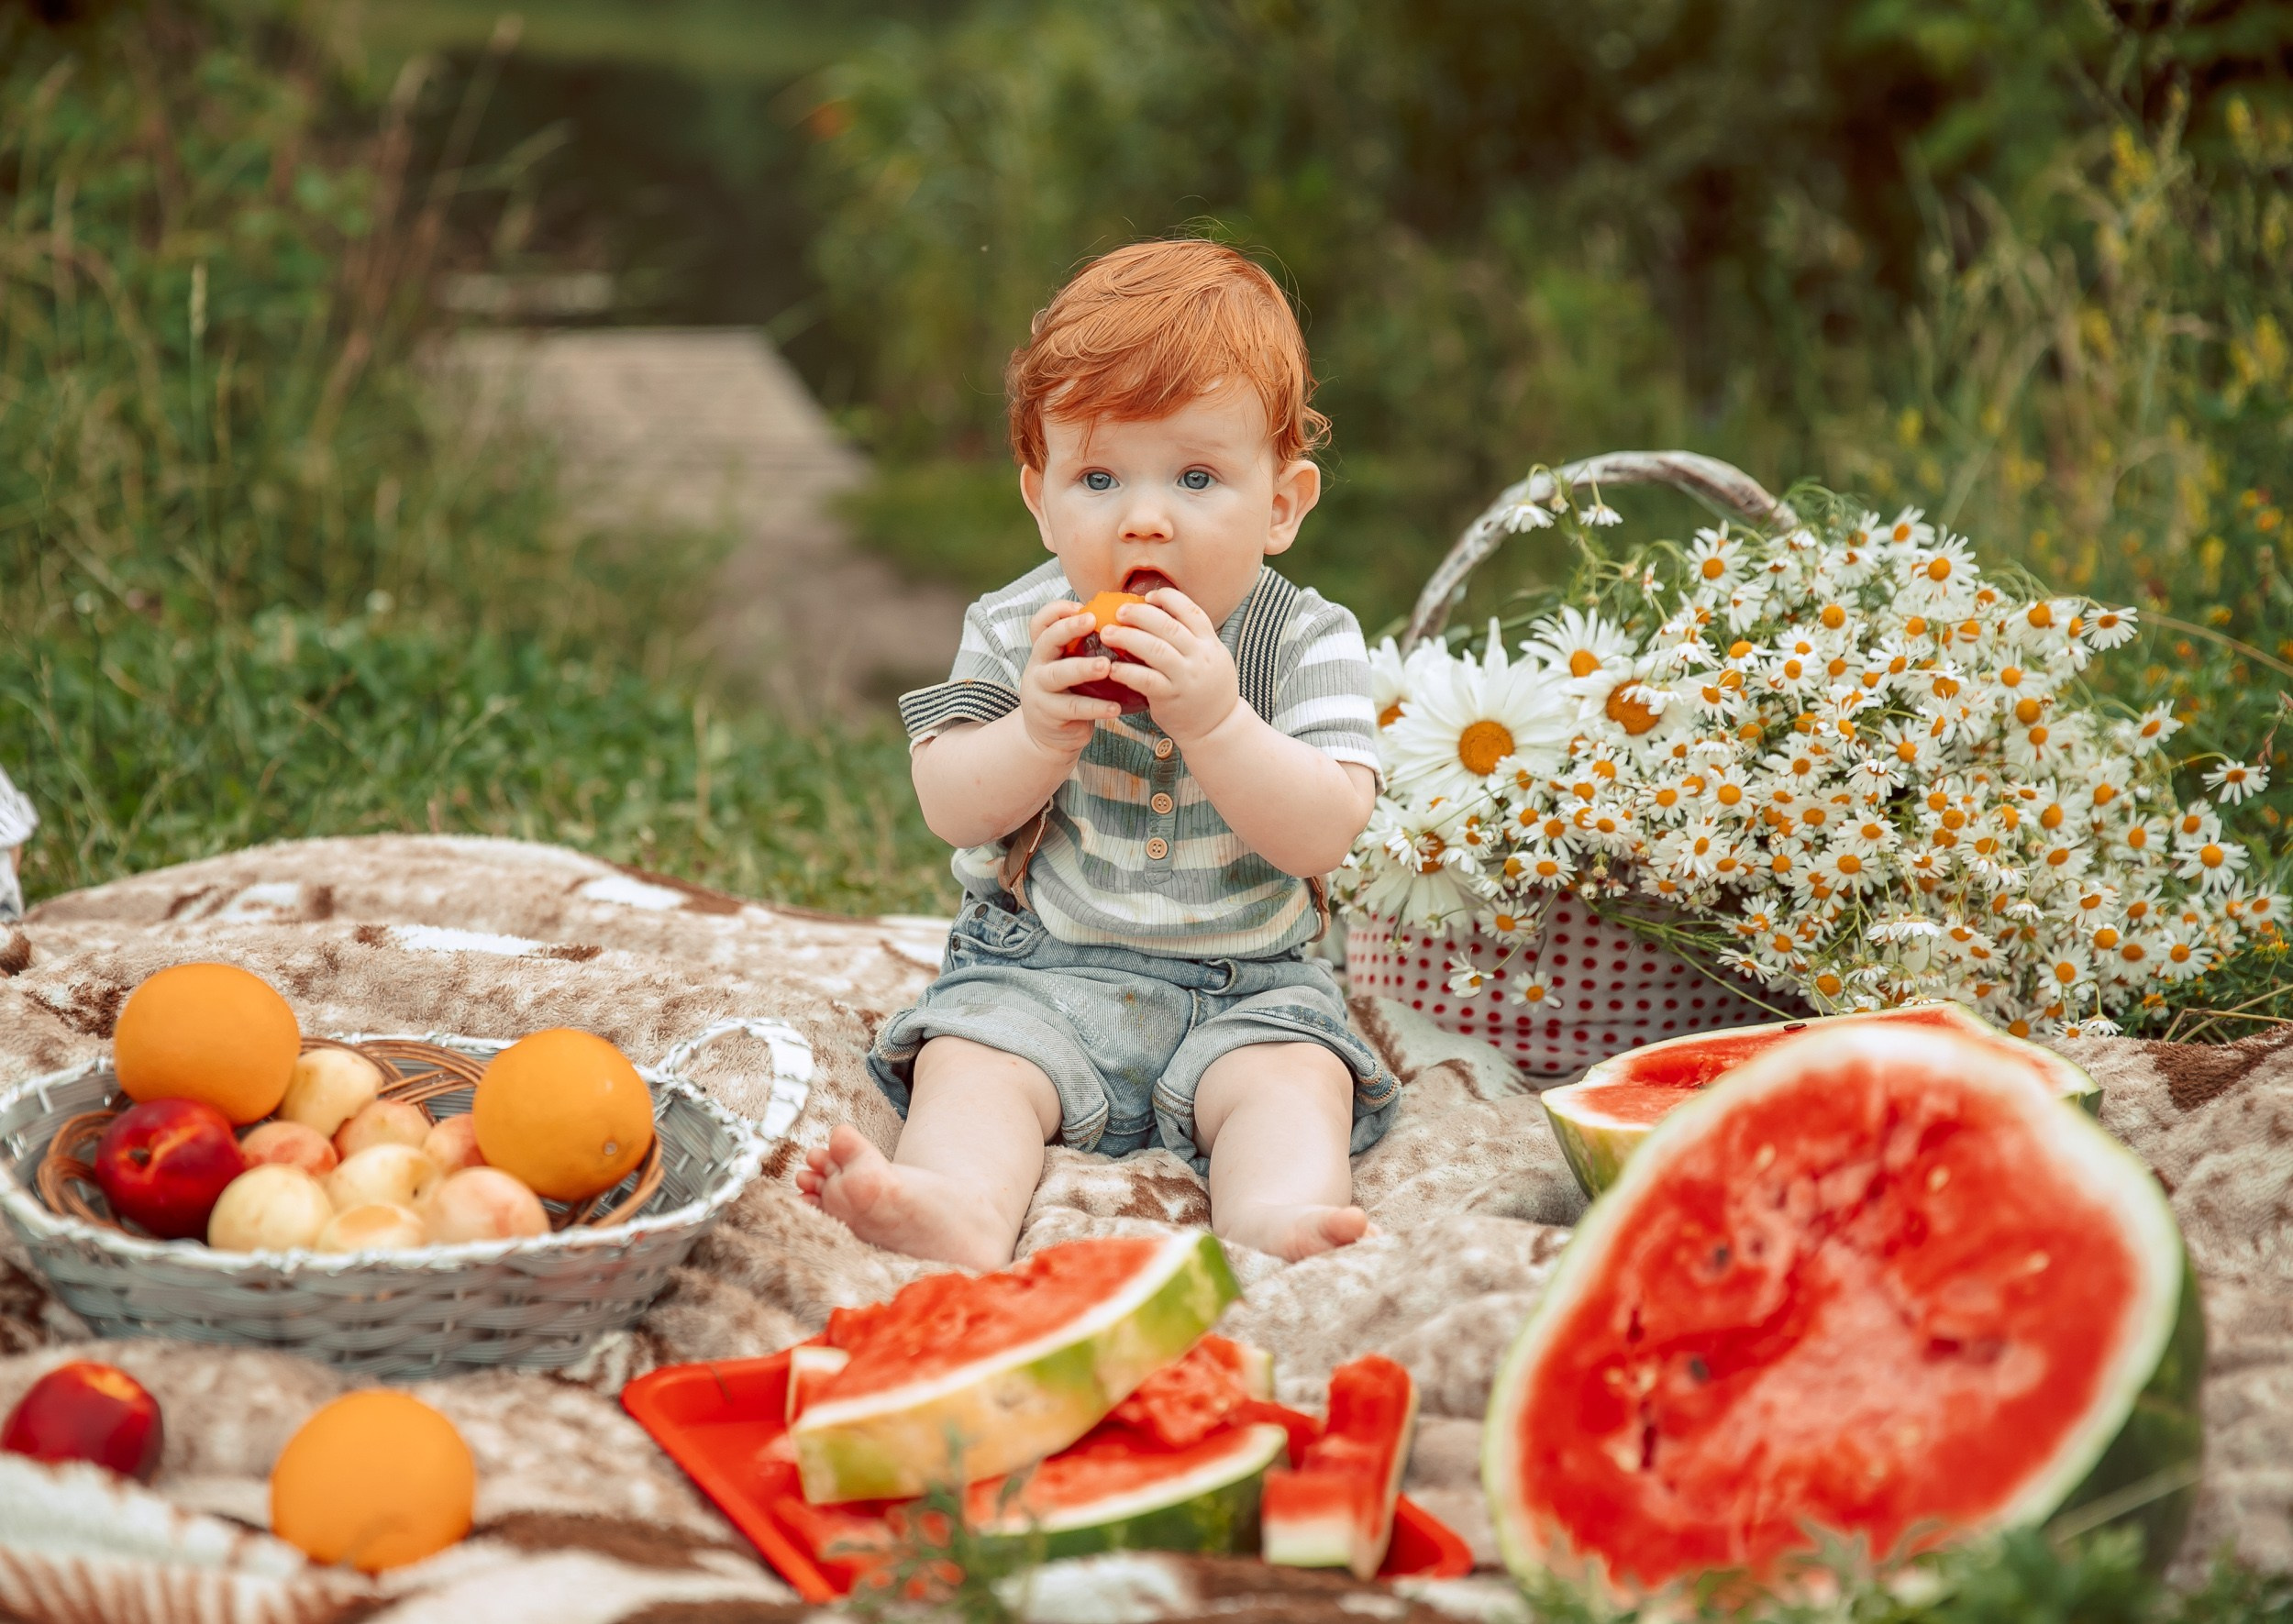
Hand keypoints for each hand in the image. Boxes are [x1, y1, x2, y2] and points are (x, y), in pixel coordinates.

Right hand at [1018, 597, 1121, 758]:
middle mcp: (1037, 666)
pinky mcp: (1049, 715)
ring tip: (1106, 666)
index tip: (1080, 606)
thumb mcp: (1070, 668)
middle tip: (1093, 621)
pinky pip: (1074, 708)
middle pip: (1046, 641)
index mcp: (1044, 651)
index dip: (1056, 611)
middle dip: (1068, 628)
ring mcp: (1040, 691)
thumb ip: (1085, 650)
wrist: (1049, 737)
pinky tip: (1116, 707)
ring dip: (1082, 668)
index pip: (1040, 623)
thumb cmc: (1069, 695)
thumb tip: (1125, 624)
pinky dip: (1096, 707)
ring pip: (1058, 675)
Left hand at [1098, 588, 1240, 746]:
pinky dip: (1127, 671)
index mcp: (1209, 643)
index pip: (1189, 610)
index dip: (1166, 598)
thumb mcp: (1210, 657)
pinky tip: (1113, 668)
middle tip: (1118, 612)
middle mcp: (1200, 656)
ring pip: (1154, 648)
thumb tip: (1158, 613)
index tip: (1147, 597)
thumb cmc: (1206, 689)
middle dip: (1139, 614)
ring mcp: (1186, 677)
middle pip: (1167, 625)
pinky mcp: (1171, 697)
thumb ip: (1191, 638)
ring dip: (1127, 638)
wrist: (1218, 727)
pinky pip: (1145, 679)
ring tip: (1107, 634)